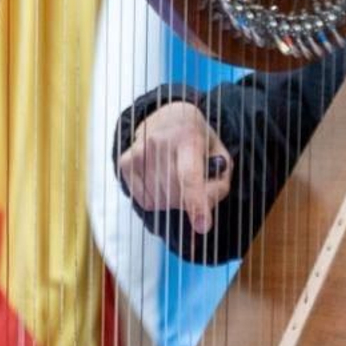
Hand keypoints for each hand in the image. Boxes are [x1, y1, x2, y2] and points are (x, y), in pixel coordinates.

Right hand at [117, 102, 232, 233]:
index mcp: (188, 136)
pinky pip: (144, 202)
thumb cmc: (199, 144)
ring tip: (176, 176)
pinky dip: (157, 199)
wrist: (168, 119)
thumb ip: (219, 185)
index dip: (196, 202)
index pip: (190, 175)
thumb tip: (203, 209)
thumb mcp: (220, 157)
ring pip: (160, 202)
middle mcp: (159, 142)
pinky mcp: (125, 163)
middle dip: (190, 200)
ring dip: (173, 200)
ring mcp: (138, 153)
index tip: (202, 226)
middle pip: (177, 195)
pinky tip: (161, 179)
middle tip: (193, 183)